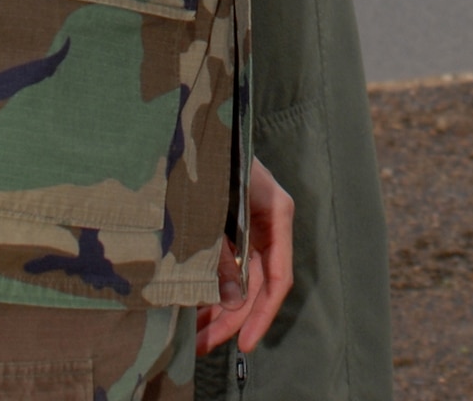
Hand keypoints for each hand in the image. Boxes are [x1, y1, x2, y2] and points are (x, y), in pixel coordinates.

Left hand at [195, 157, 294, 357]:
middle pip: (256, 285)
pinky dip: (212, 288)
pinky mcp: (233, 227)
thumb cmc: (215, 156)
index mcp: (277, 213)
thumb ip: (225, 252)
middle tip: (204, 345)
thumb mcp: (219, 205)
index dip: (263, 313)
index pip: (279, 276)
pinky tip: (193, 309)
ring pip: (240, 280)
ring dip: (219, 308)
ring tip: (194, 336)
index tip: (244, 341)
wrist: (202, 126)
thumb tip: (232, 300)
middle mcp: (269, 224)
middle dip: (232, 318)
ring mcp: (251, 226)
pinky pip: (228, 266)